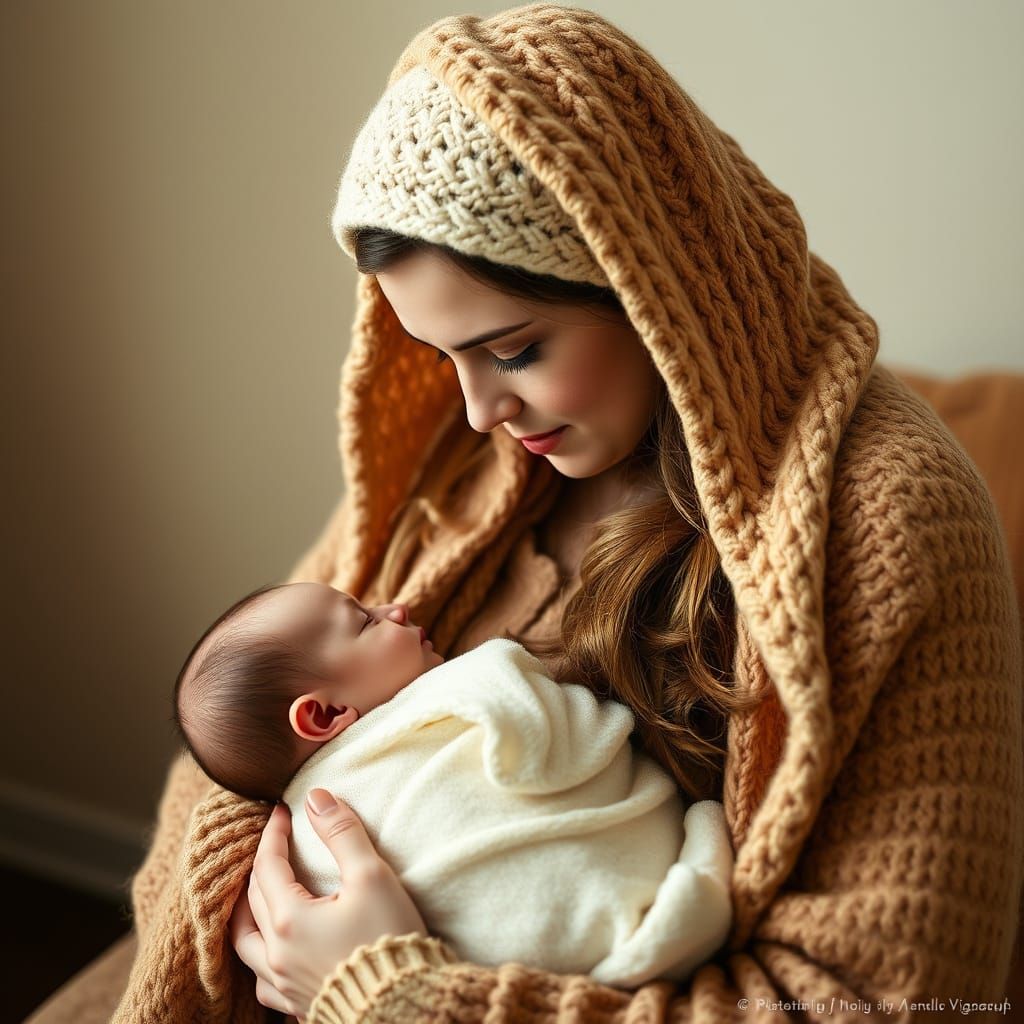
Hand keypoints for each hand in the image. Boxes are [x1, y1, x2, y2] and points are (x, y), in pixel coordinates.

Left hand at [229, 790, 426, 1017]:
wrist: (404, 1005)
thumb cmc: (389, 937)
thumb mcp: (371, 876)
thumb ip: (341, 834)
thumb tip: (316, 798)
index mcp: (288, 920)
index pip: (266, 865)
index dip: (273, 833)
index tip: (282, 810)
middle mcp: (277, 954)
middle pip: (252, 901)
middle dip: (261, 865)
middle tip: (276, 843)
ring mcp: (285, 984)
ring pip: (247, 947)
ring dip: (248, 915)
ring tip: (257, 898)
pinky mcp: (299, 1005)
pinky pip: (265, 983)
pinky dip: (262, 960)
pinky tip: (277, 954)